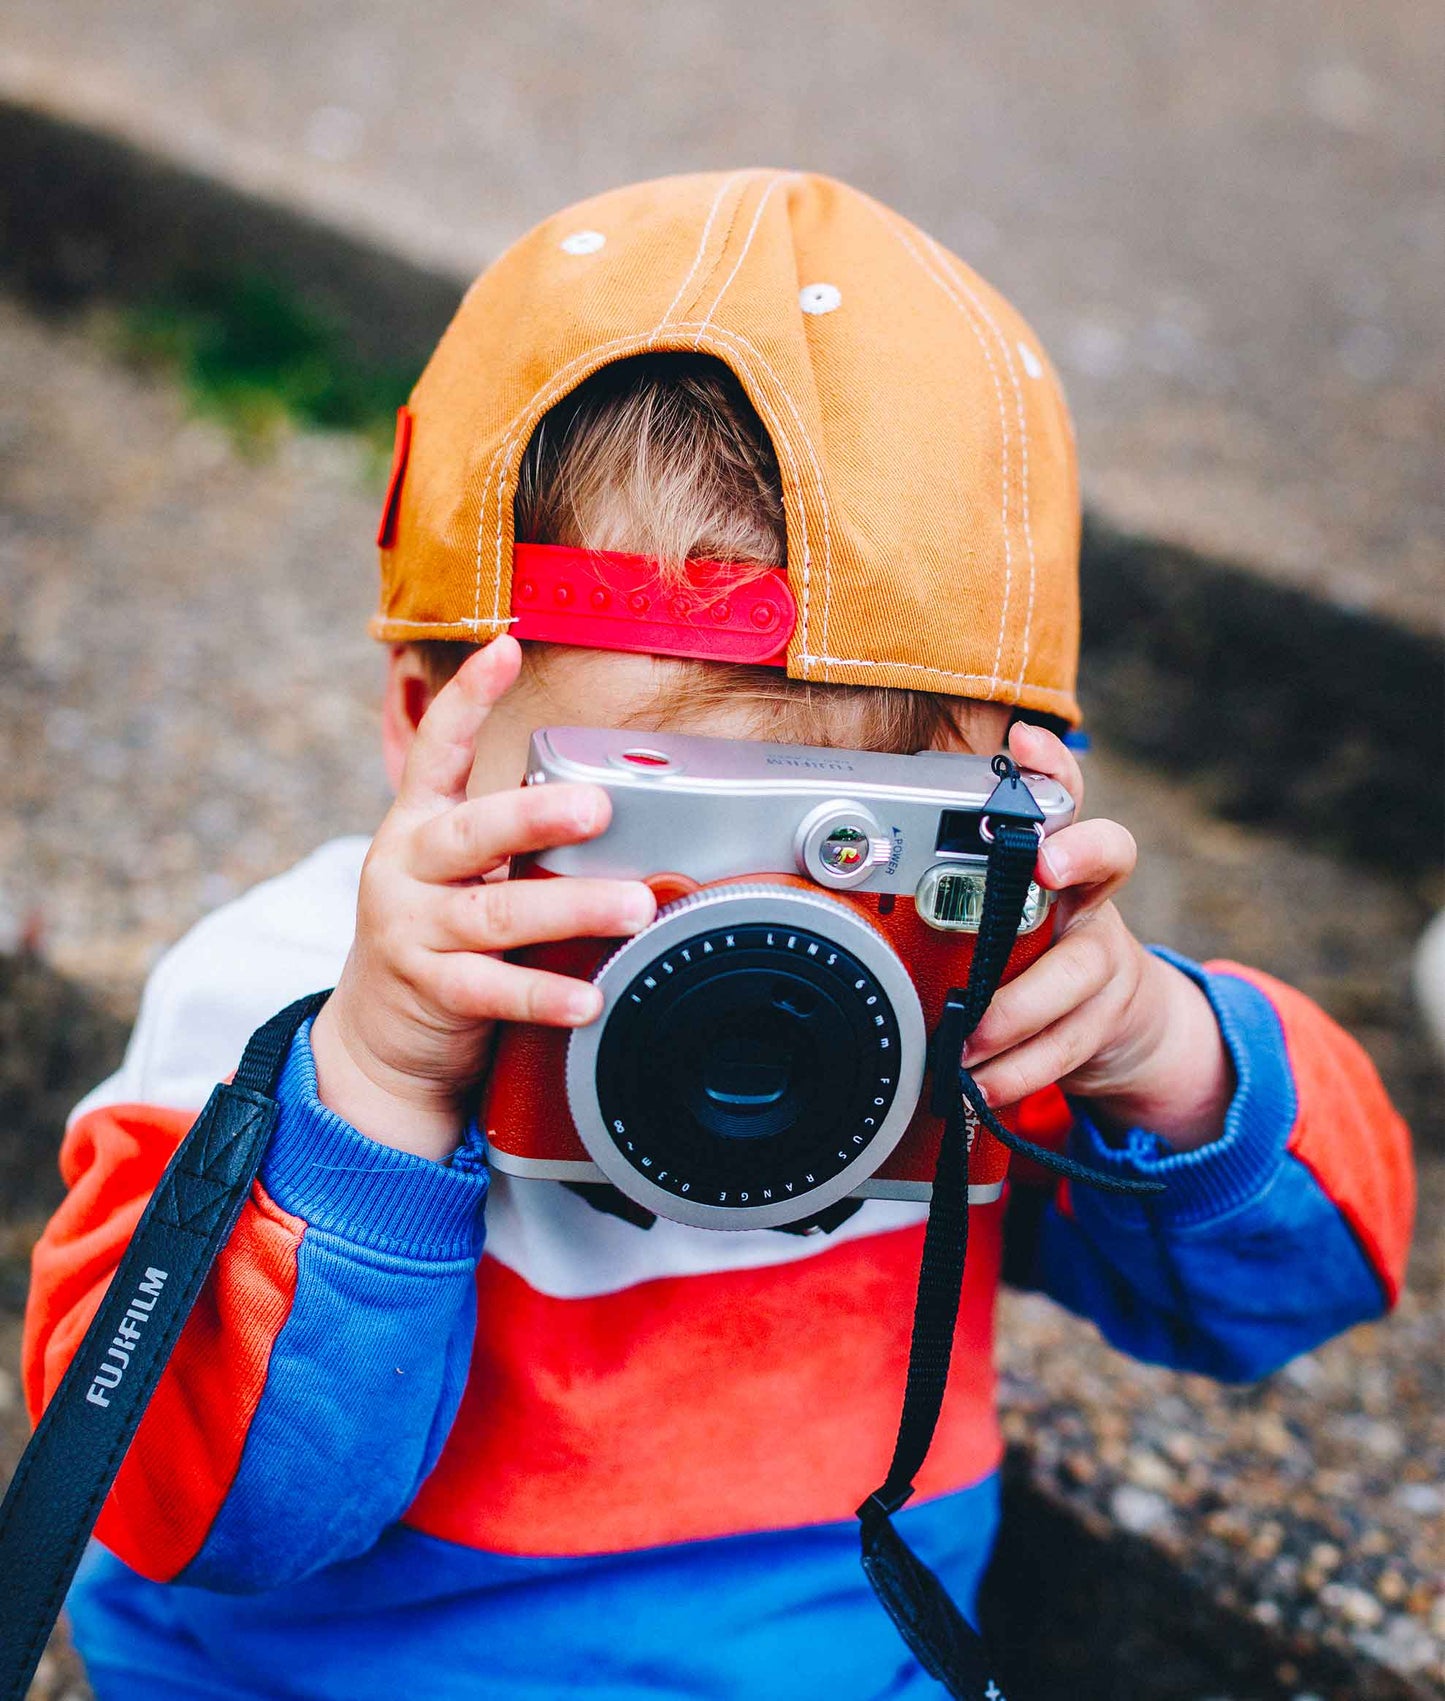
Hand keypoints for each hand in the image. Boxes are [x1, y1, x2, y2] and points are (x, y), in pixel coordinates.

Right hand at [310, 636, 655, 1159]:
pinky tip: (589, 998)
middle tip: (599, 807)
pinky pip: (491, 990)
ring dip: (571, 908)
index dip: (469, 696)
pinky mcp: (428, 990)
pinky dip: (543, 994)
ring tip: (634, 906)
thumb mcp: (464, 872)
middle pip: (474, 832)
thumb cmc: (445, 934)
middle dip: (536, 815)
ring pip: (494, 913)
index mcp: (421, 823)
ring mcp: (413, 929)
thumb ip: (517, 841)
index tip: (505, 647)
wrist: (379, 1033)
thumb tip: (625, 815)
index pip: (438, 747)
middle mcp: (408, 866)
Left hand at [959, 722, 1232, 1149]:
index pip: (1062, 790)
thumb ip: (937, 889)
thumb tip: (839, 868)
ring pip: (1078, 971)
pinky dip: (1021, 1071)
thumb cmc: (1025, 951)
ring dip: (1018, 1011)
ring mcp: (1106, 957)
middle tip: (1043, 865)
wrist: (1116, 1023)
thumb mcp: (987, 913)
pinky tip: (984, 1086)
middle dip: (1077, 854)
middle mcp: (1088, 895)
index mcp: (1052, 856)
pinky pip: (1069, 1046)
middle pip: (1108, 855)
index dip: (1049, 763)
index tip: (1023, 741)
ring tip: (968, 1042)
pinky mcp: (1107, 1020)